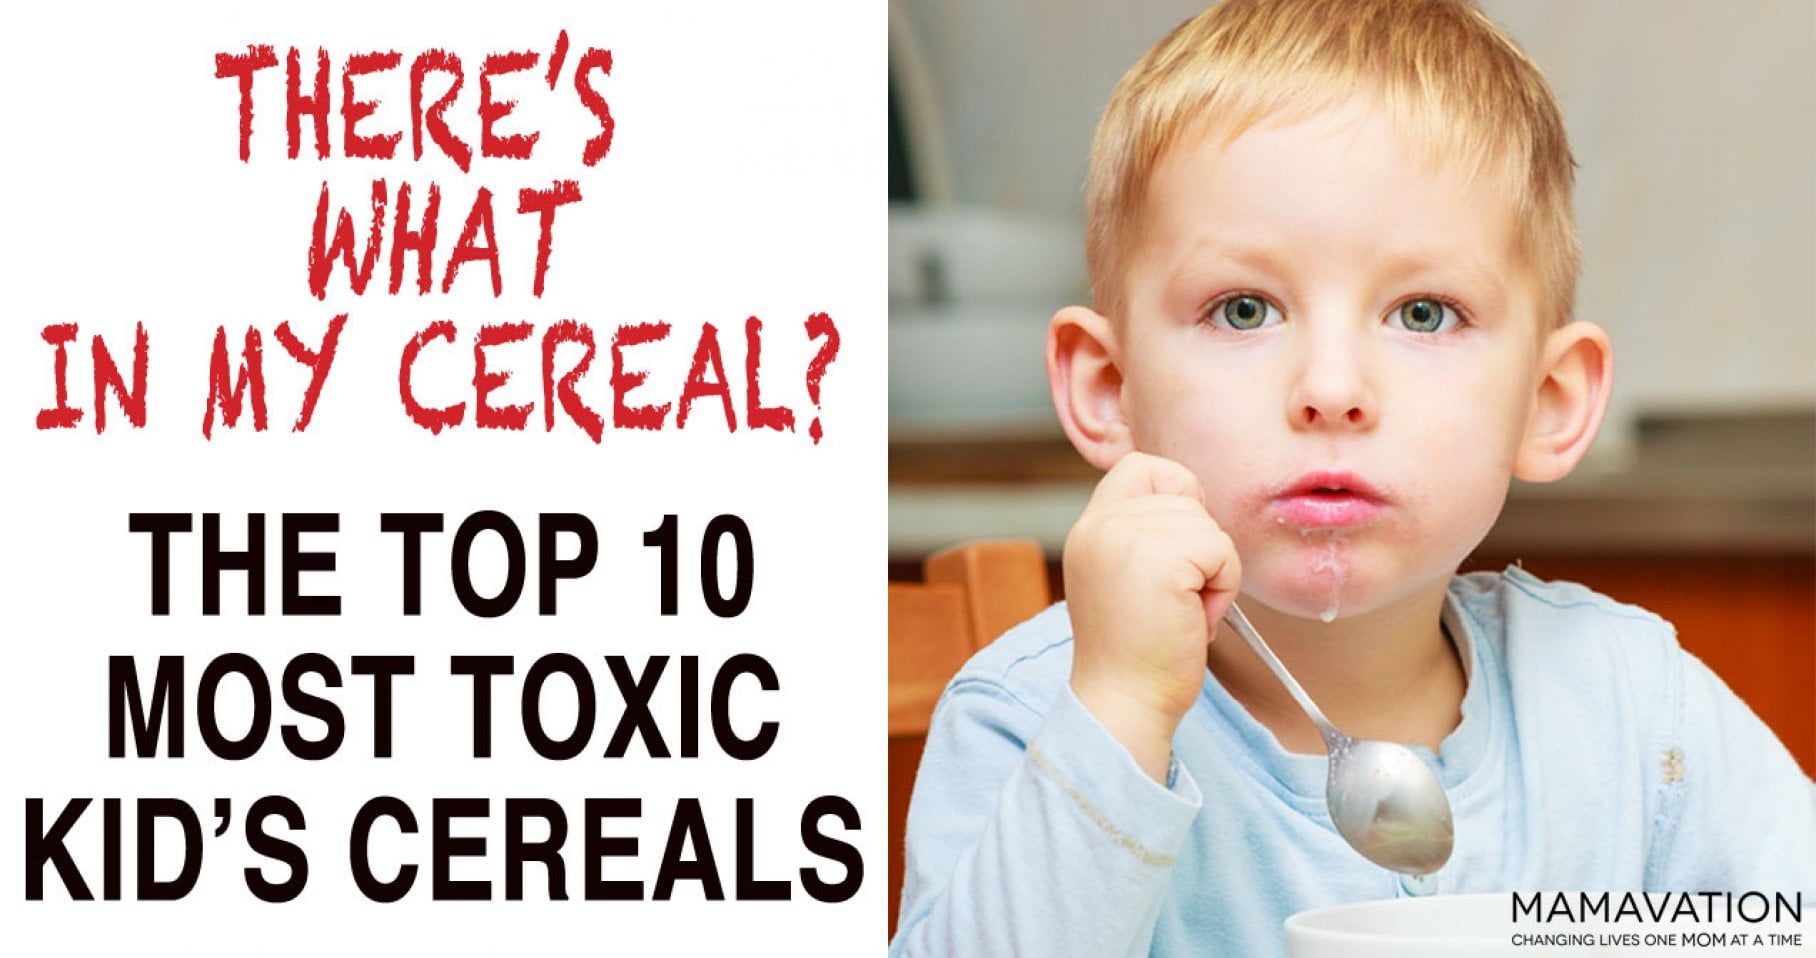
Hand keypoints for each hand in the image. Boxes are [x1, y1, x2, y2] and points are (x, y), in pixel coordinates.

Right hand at [1064, 452, 1239, 781]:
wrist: (1124, 703)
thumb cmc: (1135, 654)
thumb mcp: (1120, 576)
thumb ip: (1140, 535)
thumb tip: (1191, 505)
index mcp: (1089, 528)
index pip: (1141, 467)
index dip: (1175, 496)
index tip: (1176, 550)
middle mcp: (1100, 524)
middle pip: (1184, 495)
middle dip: (1198, 548)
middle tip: (1174, 601)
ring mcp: (1127, 537)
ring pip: (1208, 524)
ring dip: (1213, 571)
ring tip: (1181, 612)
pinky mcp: (1162, 559)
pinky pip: (1222, 550)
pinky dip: (1223, 587)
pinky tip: (1192, 619)